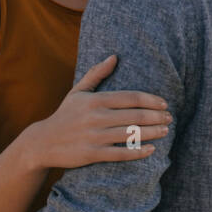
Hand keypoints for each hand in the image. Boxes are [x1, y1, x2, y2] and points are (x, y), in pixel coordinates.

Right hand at [24, 55, 172, 169]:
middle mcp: (96, 117)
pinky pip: (120, 154)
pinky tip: (151, 150)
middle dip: (156, 117)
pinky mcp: (91, 154)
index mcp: (96, 100)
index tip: (164, 104)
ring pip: (131, 134)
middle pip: (135, 115)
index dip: (151, 100)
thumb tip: (114, 56)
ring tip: (165, 131)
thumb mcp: (78, 92)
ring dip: (152, 132)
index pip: (131, 97)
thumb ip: (96, 73)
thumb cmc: (65, 115)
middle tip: (169, 118)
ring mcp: (94, 136)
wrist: (41, 142)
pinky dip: (137, 152)